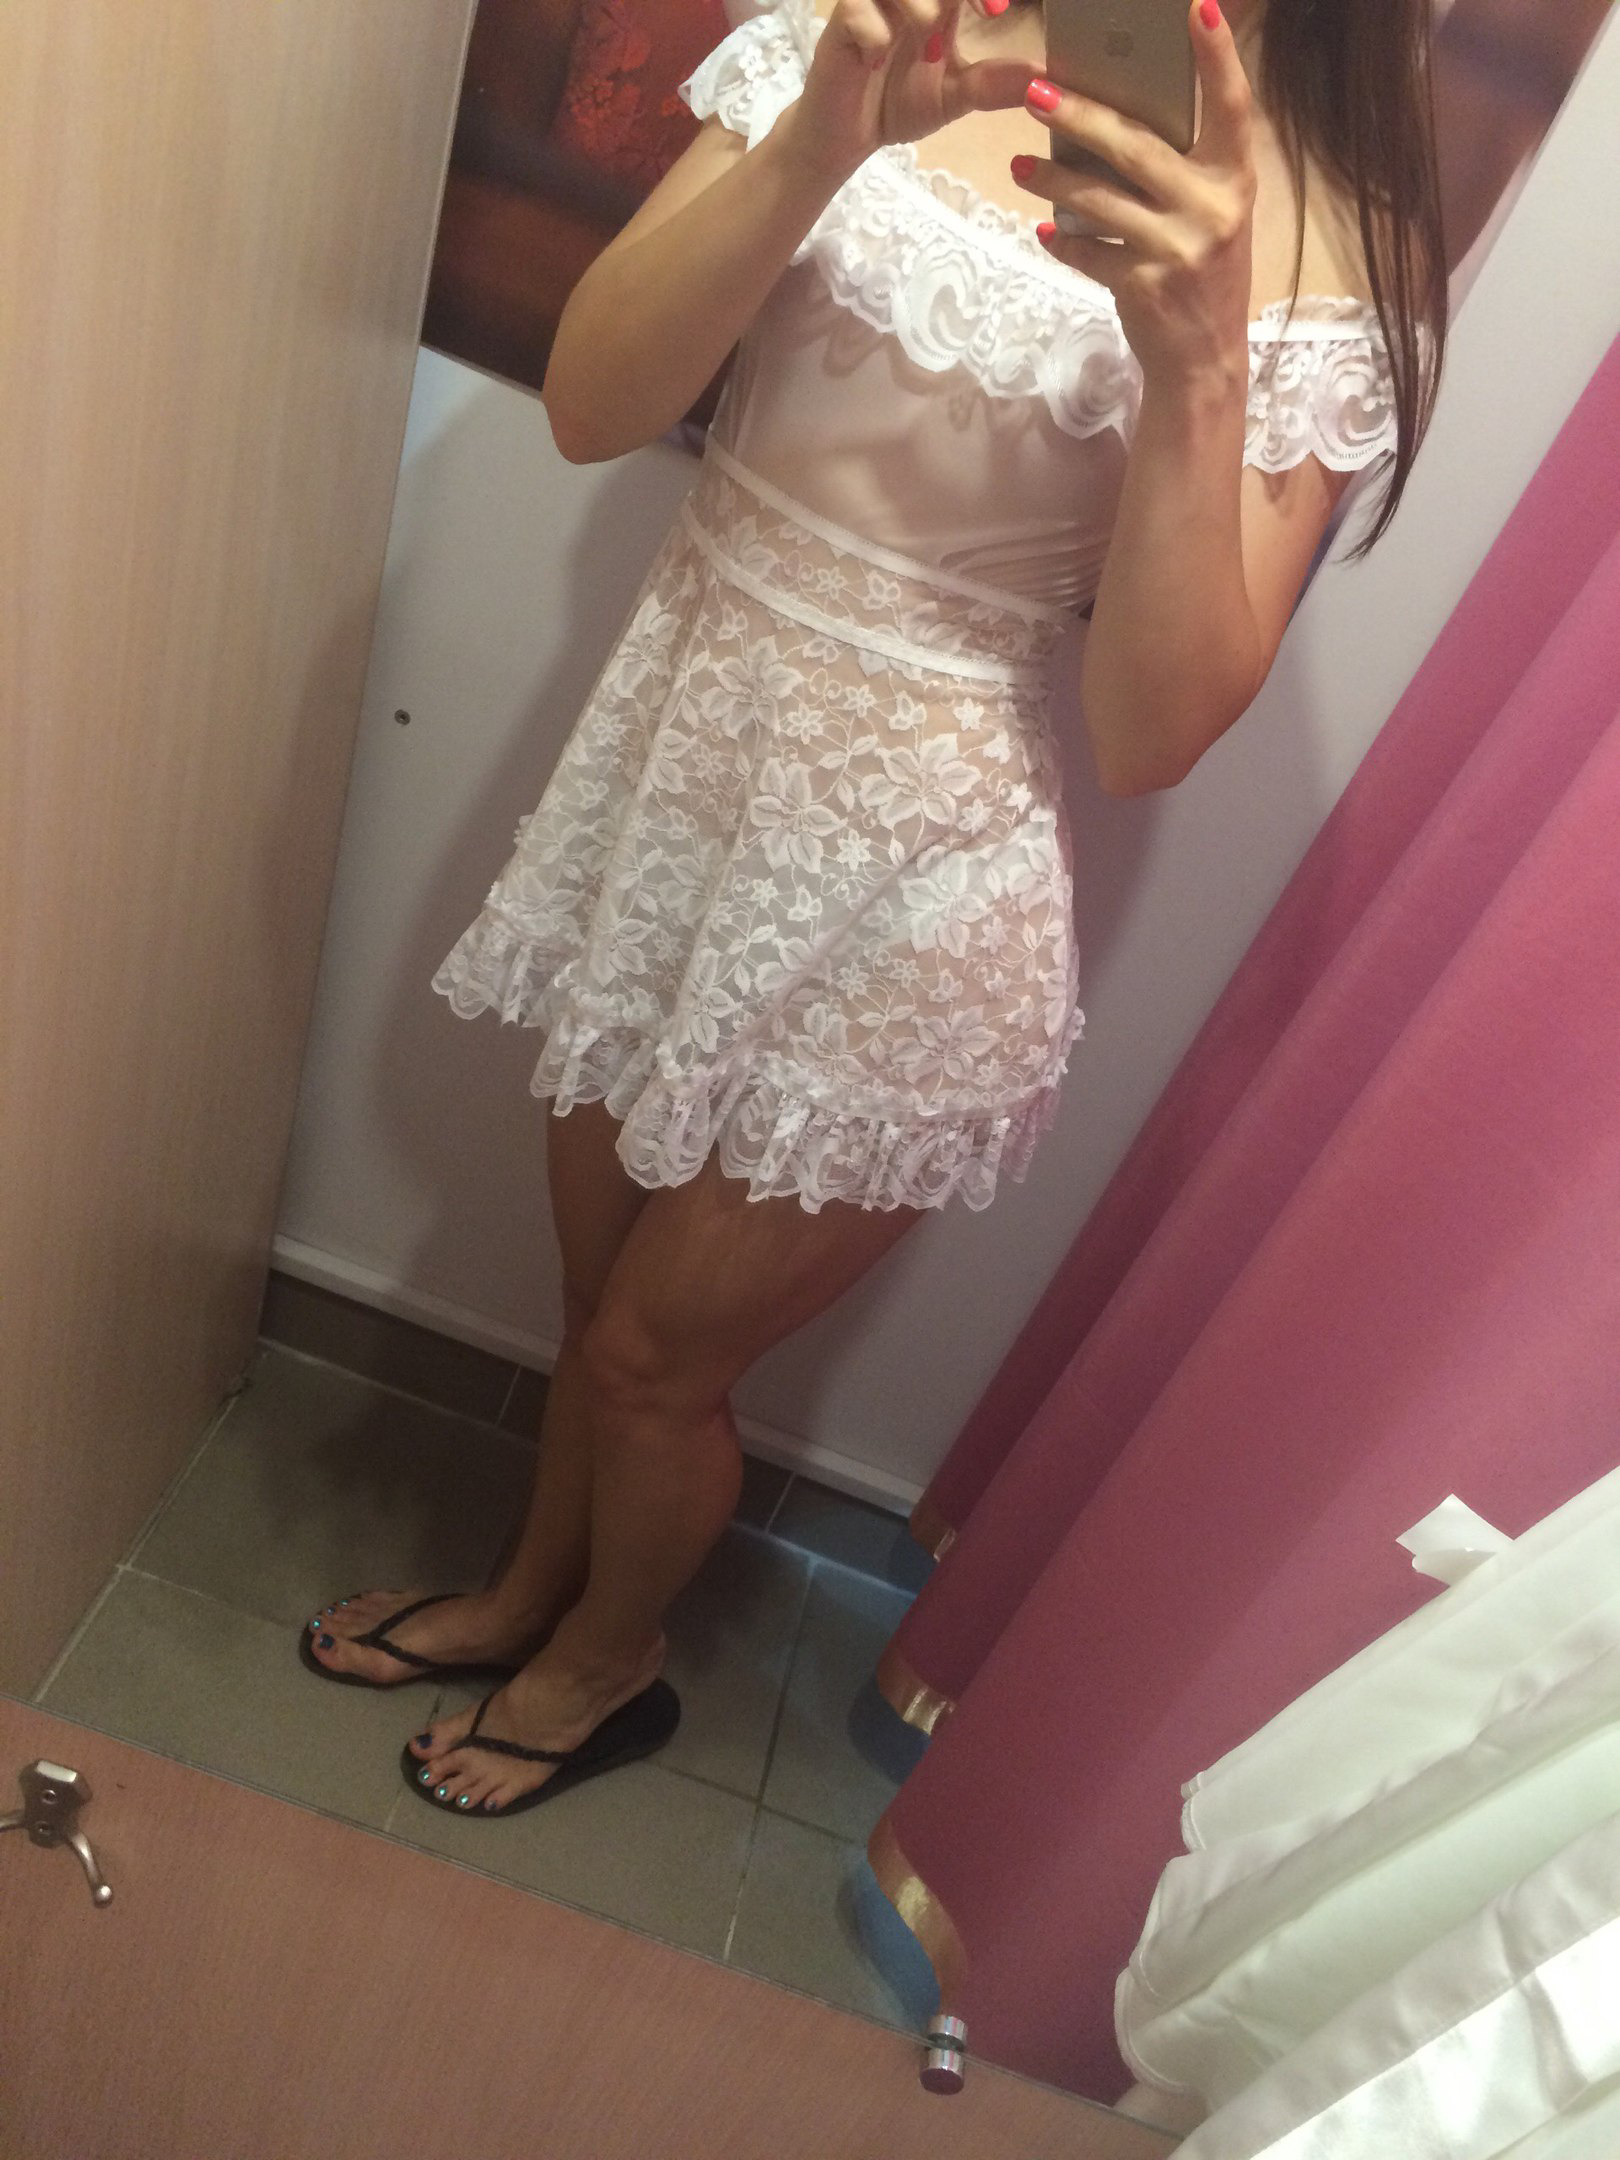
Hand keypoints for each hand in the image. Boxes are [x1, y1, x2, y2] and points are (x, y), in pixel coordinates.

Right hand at [781, 0, 1041, 185]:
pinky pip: (858, 9)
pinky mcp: (840, 23)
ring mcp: (874, 2)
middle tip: (990, 9)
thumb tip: (1043, 81)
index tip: (1004, 8)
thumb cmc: (896, 102)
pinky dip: (874, 33)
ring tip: (930, 48)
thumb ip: (995, 84)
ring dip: (922, 8)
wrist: (846, 136)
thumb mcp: (957, 96)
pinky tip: (874, 62)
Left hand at [1013, 0, 1255, 390]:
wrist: (1204, 358)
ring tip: (1020, 167)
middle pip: (1135, 146)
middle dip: (1079, 116)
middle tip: (1035, 92)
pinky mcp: (1143, 285)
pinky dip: (1065, 241)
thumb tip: (1111, 120)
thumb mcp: (1211, 215)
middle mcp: (1212, 208)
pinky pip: (1089, 251)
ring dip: (1052, 180)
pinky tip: (1047, 230)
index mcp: (1235, 180)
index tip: (1196, 7)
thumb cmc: (1202, 273)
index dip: (1217, 57)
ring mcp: (1178, 248)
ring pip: (1099, 199)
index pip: (1231, 106)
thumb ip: (1181, 172)